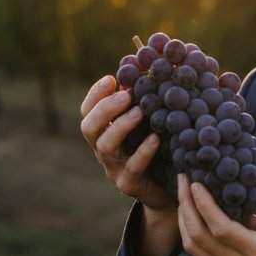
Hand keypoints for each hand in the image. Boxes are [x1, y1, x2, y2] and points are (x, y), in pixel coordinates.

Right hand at [79, 75, 172, 213]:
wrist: (167, 188)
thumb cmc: (158, 148)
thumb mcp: (149, 123)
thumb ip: (144, 101)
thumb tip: (148, 67)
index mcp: (103, 132)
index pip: (88, 111)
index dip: (95, 94)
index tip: (111, 78)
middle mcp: (103, 149)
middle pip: (89, 127)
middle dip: (105, 109)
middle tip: (125, 95)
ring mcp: (113, 168)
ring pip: (106, 146)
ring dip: (121, 126)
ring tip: (139, 112)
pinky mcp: (128, 184)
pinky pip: (132, 167)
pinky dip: (143, 152)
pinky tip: (155, 138)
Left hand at [177, 172, 255, 255]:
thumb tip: (253, 169)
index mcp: (255, 250)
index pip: (220, 228)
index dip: (204, 205)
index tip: (195, 183)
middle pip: (198, 236)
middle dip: (186, 206)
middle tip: (183, 180)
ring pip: (192, 245)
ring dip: (183, 218)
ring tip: (183, 193)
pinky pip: (197, 251)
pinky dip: (189, 230)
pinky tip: (191, 212)